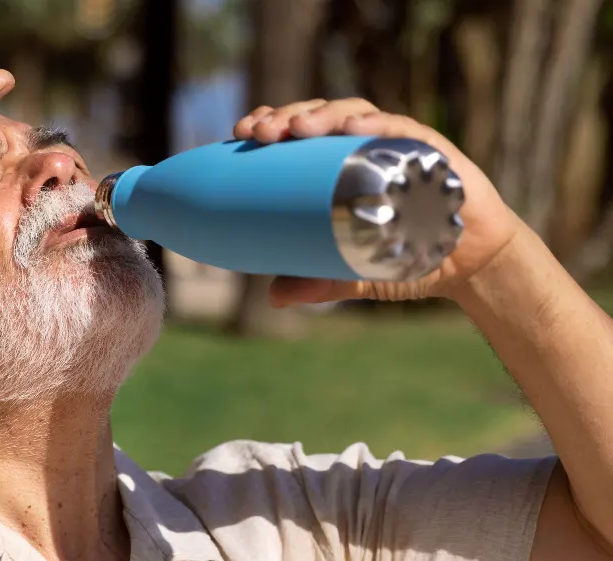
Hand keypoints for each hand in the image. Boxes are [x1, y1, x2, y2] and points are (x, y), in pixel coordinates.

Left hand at [231, 98, 526, 305]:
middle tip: (258, 132)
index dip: (271, 123)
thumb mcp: (356, 273)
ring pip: (354, 114)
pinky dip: (376, 125)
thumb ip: (319, 283)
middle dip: (285, 116)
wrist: (471, 265)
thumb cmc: (410, 257)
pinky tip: (353, 128)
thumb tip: (274, 296)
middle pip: (319, 116)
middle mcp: (366, 147)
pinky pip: (403, 129)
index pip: (300, 133)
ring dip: (322, 115)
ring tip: (296, 128)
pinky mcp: (434, 150)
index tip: (240, 132)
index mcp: (341, 166)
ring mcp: (400, 144)